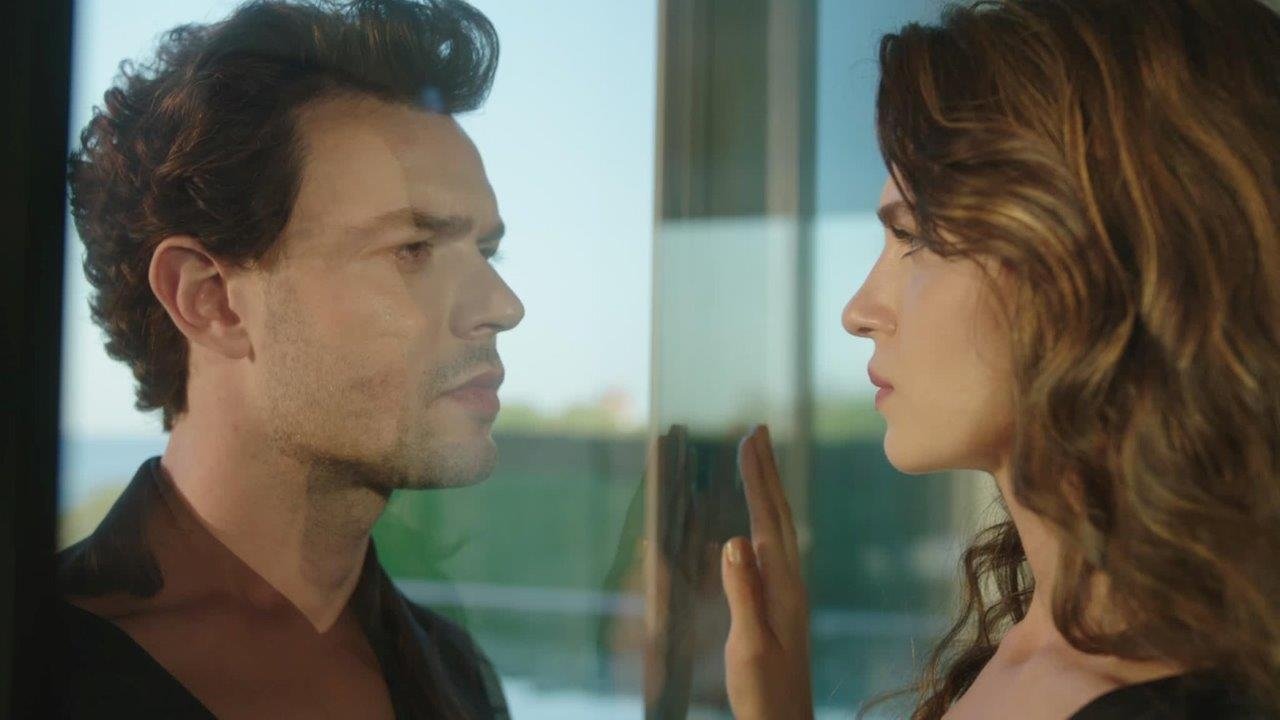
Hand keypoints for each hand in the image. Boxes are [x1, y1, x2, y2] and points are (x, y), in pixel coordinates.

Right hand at [722, 425, 813, 719]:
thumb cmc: (764, 693)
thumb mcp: (748, 645)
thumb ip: (742, 594)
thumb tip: (734, 540)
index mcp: (783, 588)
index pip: (768, 520)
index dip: (757, 478)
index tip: (749, 439)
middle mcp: (789, 583)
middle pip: (777, 515)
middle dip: (765, 472)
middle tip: (757, 430)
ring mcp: (786, 594)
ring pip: (776, 529)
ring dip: (765, 492)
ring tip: (757, 462)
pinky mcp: (779, 605)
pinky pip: (770, 549)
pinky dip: (761, 521)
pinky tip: (754, 524)